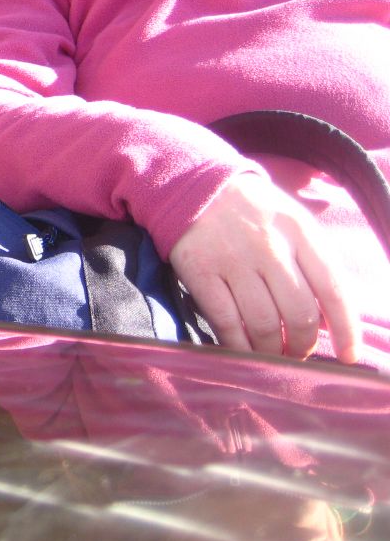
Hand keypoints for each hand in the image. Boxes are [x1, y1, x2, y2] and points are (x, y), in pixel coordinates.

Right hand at [169, 172, 360, 363]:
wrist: (193, 184)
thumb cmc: (252, 210)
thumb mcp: (292, 219)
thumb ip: (313, 261)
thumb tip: (328, 319)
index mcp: (299, 231)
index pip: (333, 288)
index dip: (346, 329)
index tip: (349, 356)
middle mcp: (269, 246)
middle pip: (299, 313)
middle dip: (303, 344)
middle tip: (298, 353)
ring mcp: (232, 259)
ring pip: (263, 323)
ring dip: (272, 351)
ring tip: (272, 355)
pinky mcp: (200, 271)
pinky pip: (225, 321)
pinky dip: (237, 345)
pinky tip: (243, 351)